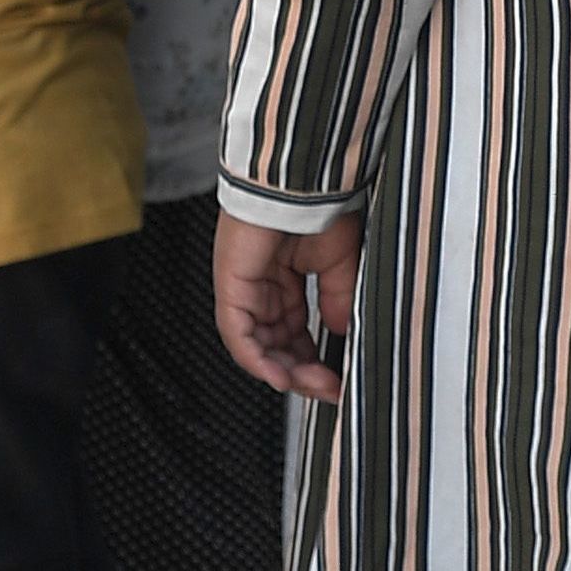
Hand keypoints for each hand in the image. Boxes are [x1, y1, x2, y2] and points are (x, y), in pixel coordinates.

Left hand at [215, 211, 364, 401]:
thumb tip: (339, 333)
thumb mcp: (340, 264)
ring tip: (315, 386)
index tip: (340, 380)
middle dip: (303, 372)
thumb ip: (337, 300)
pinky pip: (238, 335)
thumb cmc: (321, 208)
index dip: (315, 359)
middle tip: (331, 389)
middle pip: (275, 345)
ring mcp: (242, 289)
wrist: (303, 181)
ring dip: (286, 372)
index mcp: (284, 280)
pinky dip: (257, 360)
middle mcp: (260, 288)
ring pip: (256, 347)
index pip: (295, 333)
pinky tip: (281, 378)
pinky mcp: (231, 286)